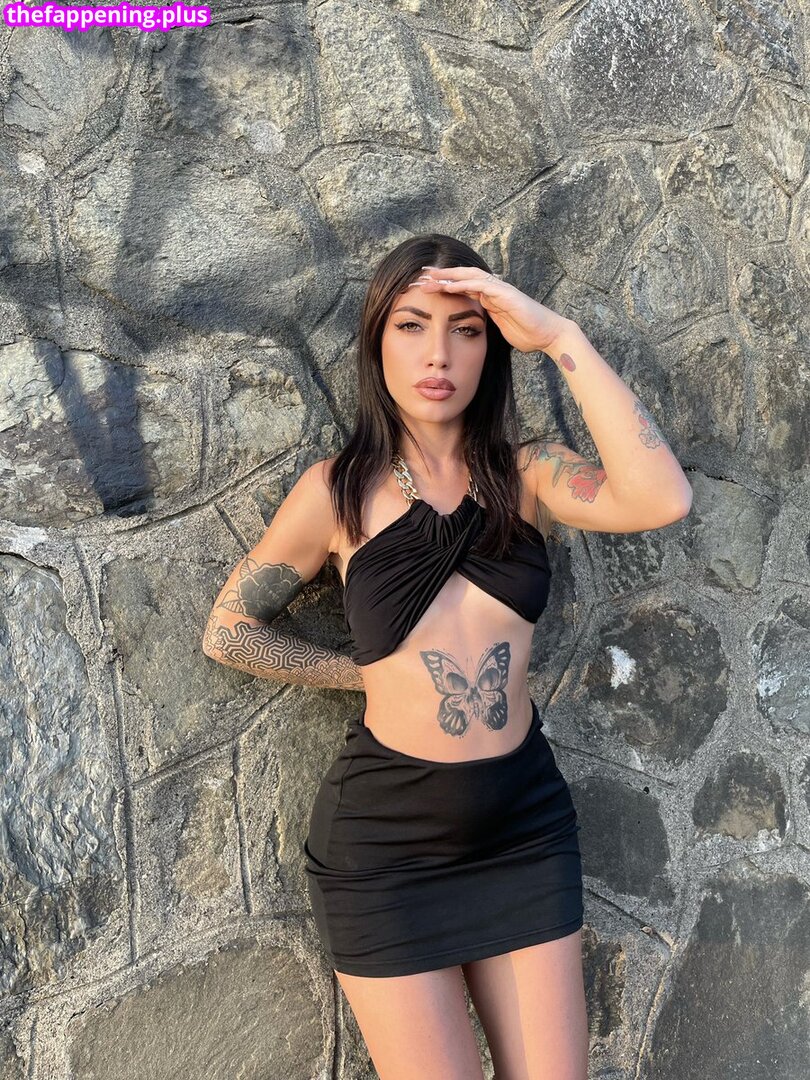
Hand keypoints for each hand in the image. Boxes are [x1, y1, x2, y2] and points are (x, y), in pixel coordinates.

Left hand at [409, 265, 571, 354]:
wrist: (549, 335)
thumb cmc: (528, 334)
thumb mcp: (499, 329)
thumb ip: (486, 324)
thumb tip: (472, 330)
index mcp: (490, 298)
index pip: (463, 285)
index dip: (445, 283)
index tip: (426, 285)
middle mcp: (494, 290)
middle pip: (463, 276)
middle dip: (442, 275)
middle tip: (421, 274)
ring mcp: (500, 290)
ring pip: (469, 277)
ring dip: (448, 276)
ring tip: (429, 277)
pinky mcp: (506, 295)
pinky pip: (482, 286)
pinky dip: (464, 284)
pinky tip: (449, 286)